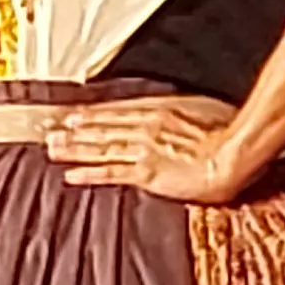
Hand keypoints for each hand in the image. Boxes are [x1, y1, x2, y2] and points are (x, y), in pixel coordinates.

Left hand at [46, 100, 260, 204]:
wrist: (233, 153)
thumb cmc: (227, 132)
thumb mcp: (202, 110)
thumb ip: (182, 113)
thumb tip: (178, 114)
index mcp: (159, 109)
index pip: (116, 111)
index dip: (93, 114)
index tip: (73, 115)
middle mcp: (145, 125)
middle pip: (102, 126)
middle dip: (74, 130)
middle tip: (50, 131)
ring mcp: (143, 148)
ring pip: (100, 147)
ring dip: (74, 148)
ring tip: (53, 149)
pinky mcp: (146, 172)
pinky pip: (111, 172)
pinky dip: (90, 173)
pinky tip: (72, 175)